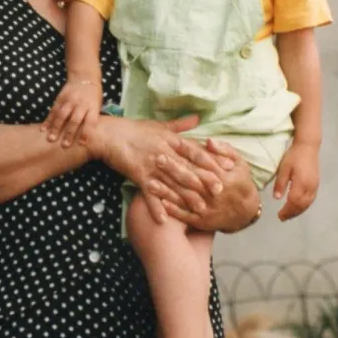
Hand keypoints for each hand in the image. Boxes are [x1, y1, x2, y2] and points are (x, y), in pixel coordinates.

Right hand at [41, 79, 102, 146]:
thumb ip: (92, 118)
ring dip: (56, 128)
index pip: (90, 121)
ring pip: (62, 115)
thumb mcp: (97, 105)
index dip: (86, 132)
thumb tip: (88, 137)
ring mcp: (70, 100)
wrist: (84, 76)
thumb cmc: (93, 96)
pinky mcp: (61, 97)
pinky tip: (43, 129)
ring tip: (51, 139)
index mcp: (93, 106)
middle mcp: (81, 104)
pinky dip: (48, 120)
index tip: (82, 144)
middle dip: (69, 133)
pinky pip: (54, 110)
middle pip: (75, 119)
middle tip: (64, 145)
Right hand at [86, 115, 227, 222]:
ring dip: (186, 197)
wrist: (110, 135)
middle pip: (188, 169)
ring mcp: (151, 166)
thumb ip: (180, 125)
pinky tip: (164, 219)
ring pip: (172, 184)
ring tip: (200, 209)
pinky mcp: (138, 176)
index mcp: (171, 141)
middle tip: (221, 192)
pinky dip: (156, 206)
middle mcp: (164, 154)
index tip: (228, 168)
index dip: (212, 160)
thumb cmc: (135, 129)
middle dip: (204, 181)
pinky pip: (149, 194)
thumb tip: (198, 118)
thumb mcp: (159, 125)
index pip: (195, 151)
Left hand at [161, 139, 261, 232]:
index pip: (204, 160)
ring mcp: (207, 208)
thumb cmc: (241, 182)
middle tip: (157, 158)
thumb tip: (208, 140)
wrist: (246, 212)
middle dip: (173, 168)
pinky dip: (173, 210)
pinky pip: (185, 216)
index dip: (189, 151)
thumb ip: (225, 150)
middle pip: (191, 178)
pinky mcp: (202, 221)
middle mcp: (214, 193)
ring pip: (185, 197)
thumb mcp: (240, 163)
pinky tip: (159, 202)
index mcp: (223, 176)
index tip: (175, 141)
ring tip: (150, 182)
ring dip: (167, 190)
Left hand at [273, 142, 318, 220]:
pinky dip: (304, 206)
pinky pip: (311, 200)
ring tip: (288, 215)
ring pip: (307, 204)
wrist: (308, 147)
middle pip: (301, 205)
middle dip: (292, 213)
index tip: (279, 216)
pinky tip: (298, 207)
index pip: (294, 202)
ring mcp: (315, 186)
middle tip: (282, 218)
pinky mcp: (316, 185)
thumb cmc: (294, 156)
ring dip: (298, 211)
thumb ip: (280, 183)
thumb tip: (277, 198)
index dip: (287, 211)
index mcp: (301, 183)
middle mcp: (310, 187)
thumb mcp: (283, 168)